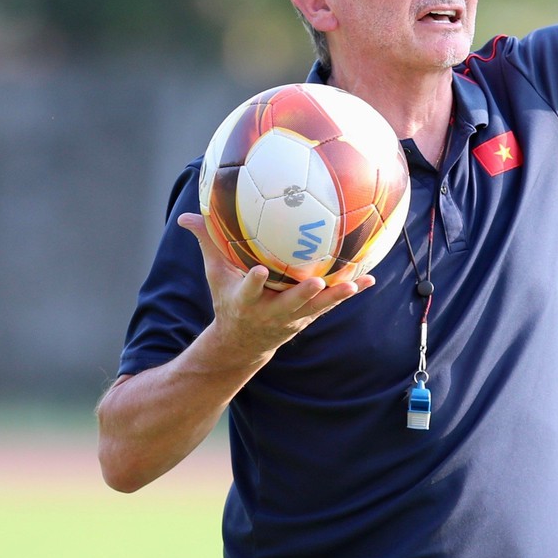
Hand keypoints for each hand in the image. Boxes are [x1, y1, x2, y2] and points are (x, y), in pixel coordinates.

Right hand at [180, 213, 372, 365]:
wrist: (244, 342)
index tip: (258, 272)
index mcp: (247, 300)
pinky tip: (371, 279)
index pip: (249, 291)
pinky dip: (350, 292)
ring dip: (335, 297)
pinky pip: (332, 303)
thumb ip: (208, 243)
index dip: (254, 283)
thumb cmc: (230, 299)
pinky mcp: (310, 315)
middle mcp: (272, 311)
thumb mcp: (216, 275)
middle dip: (302, 295)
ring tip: (353, 285)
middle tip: (315, 283)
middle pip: (289, 303)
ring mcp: (294, 316)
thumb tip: (187, 214)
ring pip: (317, 307)